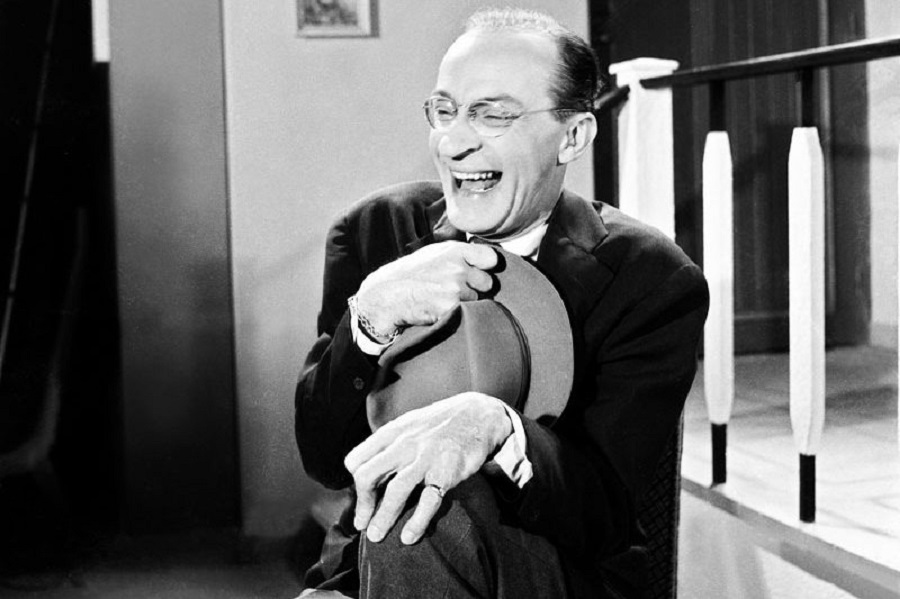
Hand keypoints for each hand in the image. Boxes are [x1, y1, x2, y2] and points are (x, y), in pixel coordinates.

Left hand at [344, 392, 512, 544]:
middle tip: (362, 523)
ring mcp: (425, 458)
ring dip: (383, 518)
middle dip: (362, 504)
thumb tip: (366, 465)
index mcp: (391, 432)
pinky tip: (409, 537)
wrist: (479, 414)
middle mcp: (404, 444)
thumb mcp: (408, 423)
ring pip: (396, 491)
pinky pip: (428, 501)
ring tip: (376, 536)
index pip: (356, 460)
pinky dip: (417, 522)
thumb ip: (388, 443)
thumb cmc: (440, 422)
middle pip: (368, 476)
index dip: (354, 481)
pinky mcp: (447, 471)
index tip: (362, 496)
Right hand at [355, 241, 496, 338]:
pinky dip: (458, 313)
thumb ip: (461, 253)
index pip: (491, 258)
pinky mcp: (451, 308)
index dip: (486, 266)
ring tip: (445, 298)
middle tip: (456, 288)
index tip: (479, 270)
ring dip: (467, 302)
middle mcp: (458, 268)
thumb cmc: (413, 273)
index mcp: (456, 251)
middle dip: (477, 287)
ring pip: (478, 300)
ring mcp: (455, 289)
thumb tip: (487, 257)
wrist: (389, 295)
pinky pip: (467, 313)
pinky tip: (441, 308)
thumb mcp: (435, 252)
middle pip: (488, 282)